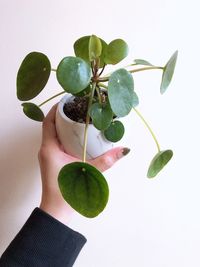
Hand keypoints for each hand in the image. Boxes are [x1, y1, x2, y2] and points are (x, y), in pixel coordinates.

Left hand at [38, 104, 129, 223]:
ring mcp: (48, 156)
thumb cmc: (67, 192)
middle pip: (51, 126)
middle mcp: (46, 150)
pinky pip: (57, 142)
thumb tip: (124, 150)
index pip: (48, 122)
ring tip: (78, 118)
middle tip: (76, 107)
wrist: (57, 211)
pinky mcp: (52, 161)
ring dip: (63, 126)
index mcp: (49, 148)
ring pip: (53, 134)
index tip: (66, 100)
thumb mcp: (88, 172)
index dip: (55, 109)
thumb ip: (106, 161)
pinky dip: (65, 136)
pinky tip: (78, 136)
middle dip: (61, 115)